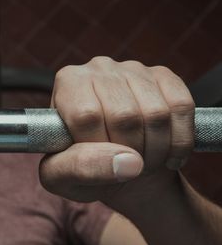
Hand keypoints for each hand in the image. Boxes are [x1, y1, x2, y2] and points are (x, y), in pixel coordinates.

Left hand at [39, 57, 194, 207]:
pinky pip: (181, 107)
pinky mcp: (164, 76)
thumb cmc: (82, 169)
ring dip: (156, 150)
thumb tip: (125, 161)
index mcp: (67, 83)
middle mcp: (98, 67)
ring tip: (142, 162)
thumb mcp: (62, 177)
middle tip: (125, 167)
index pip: (86, 116)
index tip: (100, 162)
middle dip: (129, 153)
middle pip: (124, 116)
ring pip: (156, 114)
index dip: (98, 148)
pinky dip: (180, 140)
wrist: (119, 171)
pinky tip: (167, 154)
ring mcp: (134, 68)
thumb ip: (77, 168)